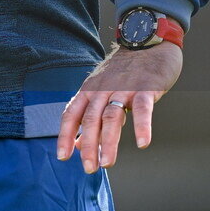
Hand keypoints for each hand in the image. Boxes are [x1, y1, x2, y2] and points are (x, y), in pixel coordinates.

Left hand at [56, 41, 182, 172]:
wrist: (146, 42)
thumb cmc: (123, 72)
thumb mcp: (101, 90)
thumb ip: (90, 116)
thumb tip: (77, 145)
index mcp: (89, 90)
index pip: (72, 114)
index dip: (65, 135)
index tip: (63, 156)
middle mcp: (102, 89)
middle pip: (91, 119)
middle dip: (88, 145)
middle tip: (89, 168)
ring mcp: (124, 88)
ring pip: (112, 117)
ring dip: (108, 141)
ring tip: (107, 162)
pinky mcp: (146, 88)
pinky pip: (143, 109)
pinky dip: (142, 126)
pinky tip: (142, 143)